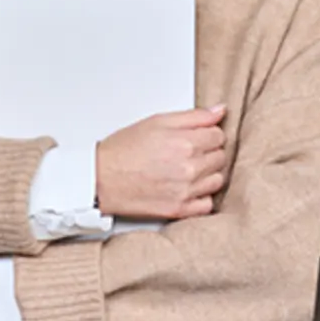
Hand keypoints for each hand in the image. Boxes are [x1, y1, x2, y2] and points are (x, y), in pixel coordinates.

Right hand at [96, 105, 228, 219]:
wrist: (99, 181)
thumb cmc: (123, 150)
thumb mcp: (157, 122)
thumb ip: (194, 116)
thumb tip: (220, 110)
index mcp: (186, 143)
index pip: (219, 136)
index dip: (208, 134)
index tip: (196, 137)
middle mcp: (189, 168)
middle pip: (220, 157)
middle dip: (208, 152)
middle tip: (188, 152)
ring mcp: (185, 191)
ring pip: (218, 180)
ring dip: (208, 173)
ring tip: (188, 169)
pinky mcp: (179, 210)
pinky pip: (207, 204)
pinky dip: (201, 196)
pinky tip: (188, 188)